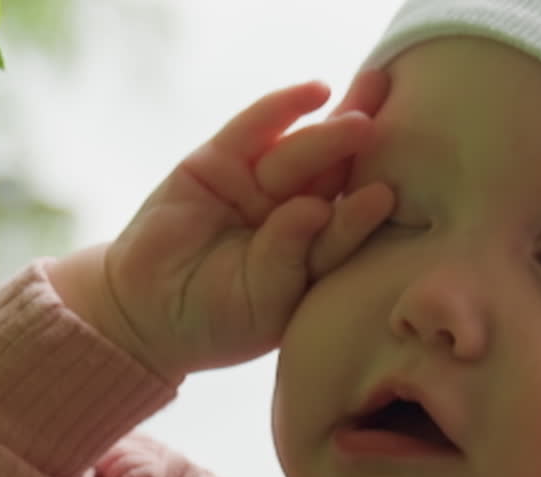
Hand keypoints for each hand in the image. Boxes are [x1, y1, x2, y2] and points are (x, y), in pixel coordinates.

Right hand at [50, 71, 394, 382]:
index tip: (384, 195)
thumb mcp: (262, 302)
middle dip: (363, 150)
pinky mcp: (219, 161)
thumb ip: (289, 258)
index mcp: (315, 253)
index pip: (344, 227)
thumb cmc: (217, 321)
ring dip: (330, 132)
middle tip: (396, 123)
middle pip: (335, 176)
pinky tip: (316, 91)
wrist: (145, 315)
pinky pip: (255, 128)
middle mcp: (293, 214)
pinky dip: (283, 107)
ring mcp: (258, 185)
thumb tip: (314, 209)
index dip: (362, 211)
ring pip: (300, 152)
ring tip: (360, 119)